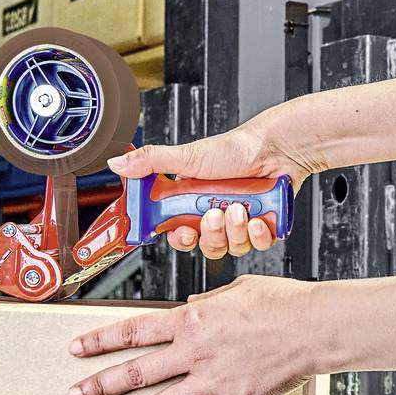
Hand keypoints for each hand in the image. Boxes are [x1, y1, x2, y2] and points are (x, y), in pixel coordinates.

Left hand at [66, 276, 319, 394]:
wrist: (315, 325)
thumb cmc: (282, 301)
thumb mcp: (236, 289)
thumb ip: (207, 302)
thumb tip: (190, 308)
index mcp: (191, 321)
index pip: (133, 332)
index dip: (101, 341)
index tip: (78, 350)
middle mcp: (195, 353)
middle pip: (136, 372)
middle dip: (100, 384)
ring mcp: (214, 381)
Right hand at [110, 123, 316, 258]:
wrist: (278, 147)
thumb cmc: (237, 149)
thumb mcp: (188, 156)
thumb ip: (151, 161)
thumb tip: (117, 162)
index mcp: (195, 202)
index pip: (180, 234)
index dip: (181, 239)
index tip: (183, 233)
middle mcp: (217, 214)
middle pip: (207, 245)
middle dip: (211, 234)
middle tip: (214, 214)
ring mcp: (241, 222)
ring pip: (232, 247)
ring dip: (235, 230)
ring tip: (239, 208)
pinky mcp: (265, 227)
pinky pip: (258, 245)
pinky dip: (259, 233)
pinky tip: (259, 217)